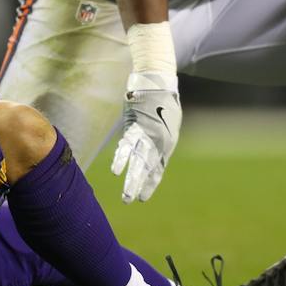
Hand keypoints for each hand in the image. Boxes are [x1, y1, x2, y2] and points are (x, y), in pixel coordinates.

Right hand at [110, 71, 181, 203]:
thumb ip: (162, 140)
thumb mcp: (170, 126)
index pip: (157, 170)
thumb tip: (155, 152)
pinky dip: (120, 159)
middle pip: (146, 169)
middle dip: (138, 185)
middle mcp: (156, 143)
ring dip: (130, 179)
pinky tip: (115, 171)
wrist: (158, 84)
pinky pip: (125, 146)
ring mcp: (145, 137)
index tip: (143, 198)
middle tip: (130, 200)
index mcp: (166, 145)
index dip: (150, 184)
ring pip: (136, 162)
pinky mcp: (133, 128)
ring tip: (126, 195)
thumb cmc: (165, 104)